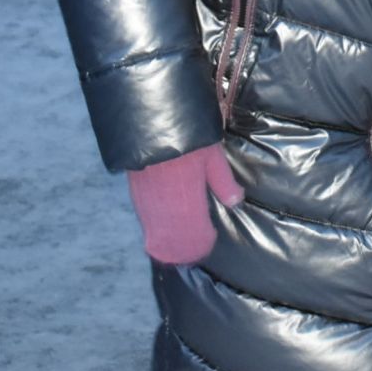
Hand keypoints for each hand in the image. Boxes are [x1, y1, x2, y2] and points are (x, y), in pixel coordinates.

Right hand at [125, 142, 243, 265]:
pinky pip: (147, 220)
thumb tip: (235, 202)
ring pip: (158, 232)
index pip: (194, 235)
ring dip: (169, 238)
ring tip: (181, 239)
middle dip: (184, 246)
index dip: (202, 243)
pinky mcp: (135, 195)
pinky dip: (157, 226)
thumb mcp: (211, 156)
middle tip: (194, 246)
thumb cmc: (188, 139)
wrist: (152, 124)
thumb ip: (223, 181)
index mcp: (186, 202)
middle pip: (174, 240)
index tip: (209, 240)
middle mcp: (165, 209)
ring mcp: (147, 204)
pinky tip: (165, 225)